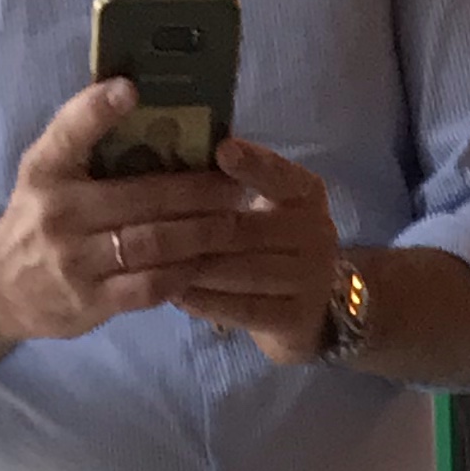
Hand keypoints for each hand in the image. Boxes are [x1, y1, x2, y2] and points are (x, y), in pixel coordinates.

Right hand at [0, 81, 272, 348]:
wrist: (1, 288)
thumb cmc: (40, 219)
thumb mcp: (47, 173)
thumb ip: (84, 147)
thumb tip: (145, 108)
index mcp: (46, 169)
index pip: (70, 132)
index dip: (98, 109)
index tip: (131, 89)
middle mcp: (59, 211)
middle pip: (139, 196)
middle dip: (196, 190)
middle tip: (235, 185)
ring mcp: (75, 260)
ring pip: (151, 243)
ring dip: (200, 233)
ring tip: (234, 222)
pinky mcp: (91, 301)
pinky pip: (148, 286)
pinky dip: (183, 273)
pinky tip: (207, 262)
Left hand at [160, 136, 343, 366]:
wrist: (308, 309)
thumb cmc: (269, 244)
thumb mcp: (264, 204)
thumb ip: (232, 183)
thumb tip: (179, 151)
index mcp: (307, 193)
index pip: (279, 175)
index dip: (252, 164)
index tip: (221, 151)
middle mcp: (317, 233)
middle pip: (248, 230)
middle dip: (198, 230)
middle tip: (152, 228)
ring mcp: (311, 280)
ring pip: (243, 272)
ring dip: (196, 268)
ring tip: (156, 263)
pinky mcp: (297, 319)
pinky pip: (244, 309)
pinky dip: (207, 302)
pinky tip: (177, 294)